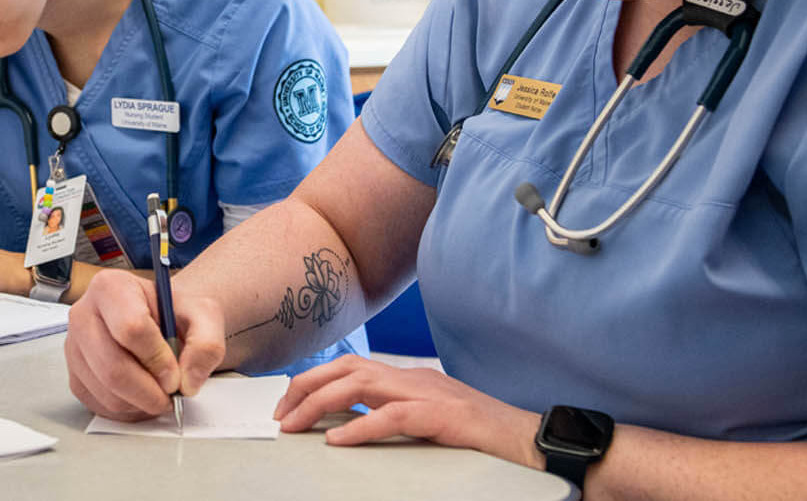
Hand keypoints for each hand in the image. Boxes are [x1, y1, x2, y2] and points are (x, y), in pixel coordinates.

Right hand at [64, 269, 225, 420]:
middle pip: (112, 366)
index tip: (176, 373)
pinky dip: (128, 410)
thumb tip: (188, 381)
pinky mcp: (75, 377)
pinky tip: (144, 396)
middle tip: (172, 394)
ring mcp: (74, 348)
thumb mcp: (203, 315)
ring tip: (161, 392)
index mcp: (111, 287)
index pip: (130, 328)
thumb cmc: (175, 313)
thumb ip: (205, 345)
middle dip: (149, 390)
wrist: (162, 320)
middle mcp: (83, 315)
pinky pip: (100, 405)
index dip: (157, 358)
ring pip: (106, 391)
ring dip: (141, 403)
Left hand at [273, 355, 544, 467]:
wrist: (526, 437)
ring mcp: (427, 393)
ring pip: (360, 385)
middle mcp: (412, 378)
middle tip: (280, 415)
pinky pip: (392, 417)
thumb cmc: (479, 432)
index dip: (314, 381)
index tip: (287, 404)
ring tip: (294, 424)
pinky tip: (337, 440)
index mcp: (407, 378)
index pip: (350, 366)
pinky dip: (360, 428)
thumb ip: (392, 414)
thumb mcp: (427, 418)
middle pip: (346, 367)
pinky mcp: (441, 416)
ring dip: (320, 403)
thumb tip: (348, 424)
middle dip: (306, 386)